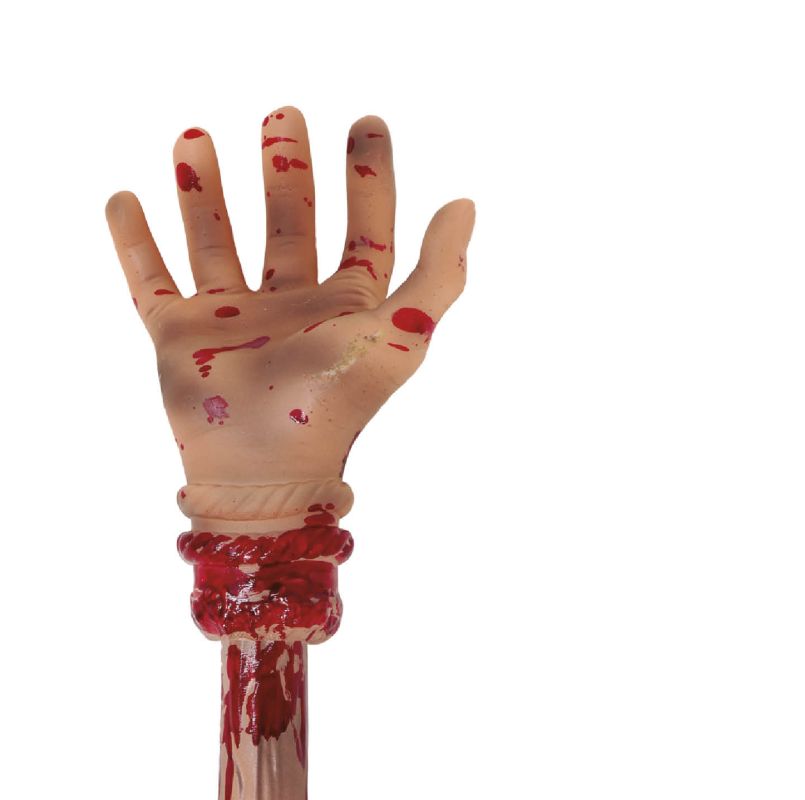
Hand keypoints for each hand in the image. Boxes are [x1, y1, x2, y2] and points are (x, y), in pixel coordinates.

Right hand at [104, 110, 472, 514]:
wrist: (264, 466)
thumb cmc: (334, 404)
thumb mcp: (400, 334)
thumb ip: (438, 274)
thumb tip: (465, 204)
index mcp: (346, 310)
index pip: (365, 232)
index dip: (370, 179)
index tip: (368, 124)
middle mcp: (291, 310)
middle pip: (291, 225)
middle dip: (287, 169)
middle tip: (283, 115)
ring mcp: (231, 322)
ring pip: (217, 241)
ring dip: (205, 190)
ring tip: (195, 136)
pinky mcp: (178, 337)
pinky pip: (150, 280)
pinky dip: (134, 241)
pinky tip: (126, 199)